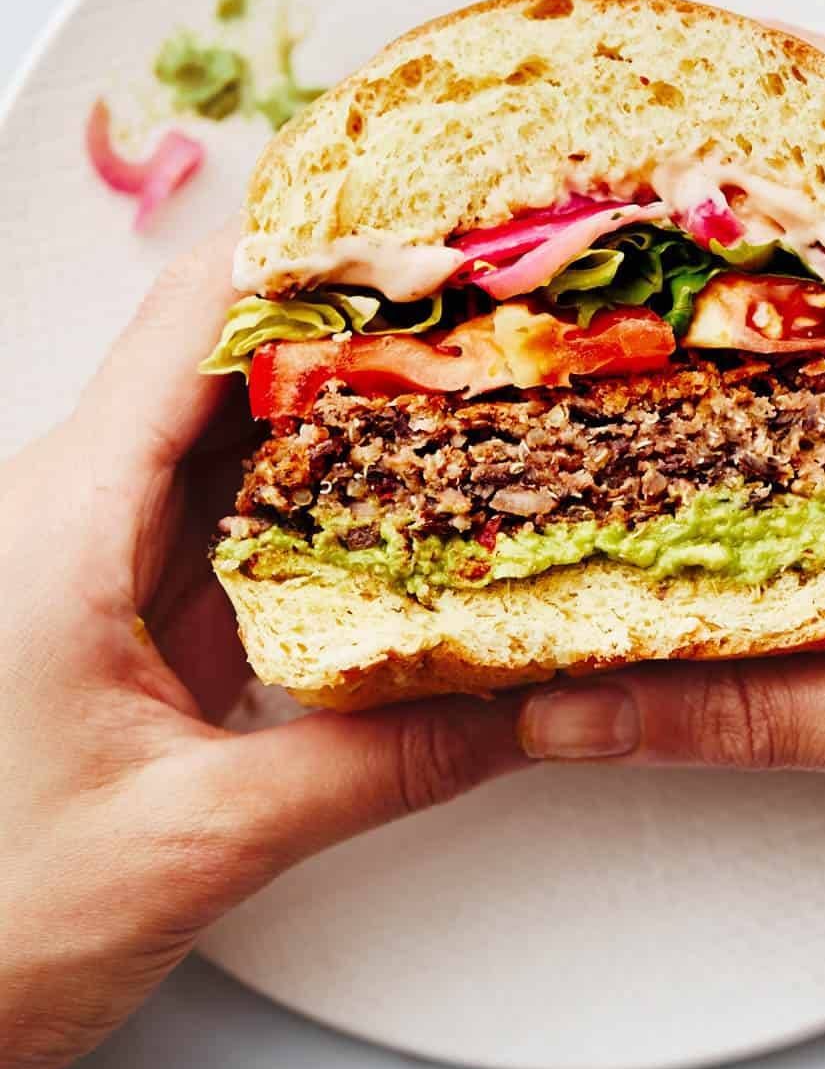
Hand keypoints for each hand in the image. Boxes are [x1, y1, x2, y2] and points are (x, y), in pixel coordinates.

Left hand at [0, 234, 523, 1068]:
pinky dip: (322, 492)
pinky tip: (403, 499)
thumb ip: (379, 765)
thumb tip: (521, 709)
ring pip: (233, 430)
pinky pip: (233, 509)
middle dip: (354, 320)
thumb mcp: (202, 837)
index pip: (188, 321)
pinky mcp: (122, 603)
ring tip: (466, 380)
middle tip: (483, 305)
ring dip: (344, 405)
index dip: (309, 254)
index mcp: (59, 519)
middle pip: (223, 357)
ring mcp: (95, 552)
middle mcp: (68, 508)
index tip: (425, 231)